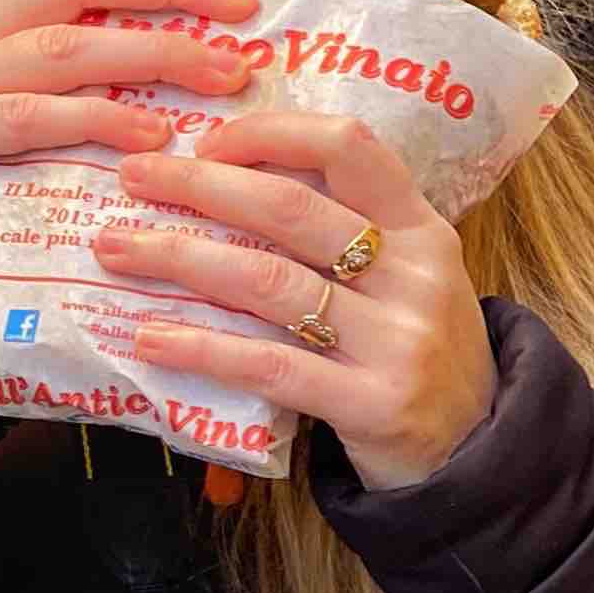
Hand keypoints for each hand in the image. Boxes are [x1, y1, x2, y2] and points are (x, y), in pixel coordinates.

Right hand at [0, 0, 265, 240]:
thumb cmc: (7, 197)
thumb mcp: (70, 127)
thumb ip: (112, 82)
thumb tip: (222, 53)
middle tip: (243, 5)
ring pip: (57, 49)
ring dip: (150, 54)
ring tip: (221, 75)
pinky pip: (24, 117)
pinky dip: (94, 120)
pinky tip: (152, 136)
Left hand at [95, 109, 496, 491]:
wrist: (477, 458)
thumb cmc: (418, 356)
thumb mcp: (408, 281)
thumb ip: (347, 236)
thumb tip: (229, 182)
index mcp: (423, 228)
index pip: (348, 147)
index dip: (269, 134)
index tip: (205, 141)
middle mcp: (416, 275)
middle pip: (291, 209)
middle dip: (200, 186)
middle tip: (132, 179)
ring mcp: (399, 341)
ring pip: (270, 282)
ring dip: (180, 259)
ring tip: (116, 250)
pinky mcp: (374, 405)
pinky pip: (270, 365)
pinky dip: (201, 348)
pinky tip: (150, 338)